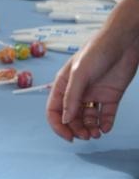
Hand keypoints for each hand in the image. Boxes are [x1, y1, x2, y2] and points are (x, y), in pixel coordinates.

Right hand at [46, 0, 138, 140]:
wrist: (124, 42)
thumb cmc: (97, 51)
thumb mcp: (79, 74)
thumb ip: (71, 98)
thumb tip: (65, 119)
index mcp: (63, 85)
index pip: (55, 111)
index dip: (58, 125)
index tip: (68, 136)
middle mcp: (77, 92)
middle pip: (72, 118)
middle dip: (76, 129)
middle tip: (85, 136)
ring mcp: (94, 95)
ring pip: (88, 119)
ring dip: (90, 128)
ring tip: (96, 134)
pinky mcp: (111, 96)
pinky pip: (106, 115)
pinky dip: (105, 124)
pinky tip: (106, 127)